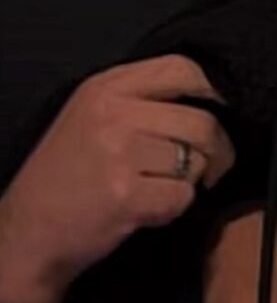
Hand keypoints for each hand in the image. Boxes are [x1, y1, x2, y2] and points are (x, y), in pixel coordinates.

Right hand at [0, 56, 235, 302]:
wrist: (27, 233)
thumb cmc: (65, 177)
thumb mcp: (90, 117)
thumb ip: (140, 100)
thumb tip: (210, 99)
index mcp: (105, 87)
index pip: (182, 68)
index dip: (215, 92)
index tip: (223, 113)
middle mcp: (112, 113)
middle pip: (202, 122)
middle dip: (218, 151)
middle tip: (209, 170)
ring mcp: (118, 154)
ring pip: (196, 161)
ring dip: (192, 183)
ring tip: (163, 189)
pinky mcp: (126, 196)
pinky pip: (183, 198)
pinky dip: (174, 209)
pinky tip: (148, 210)